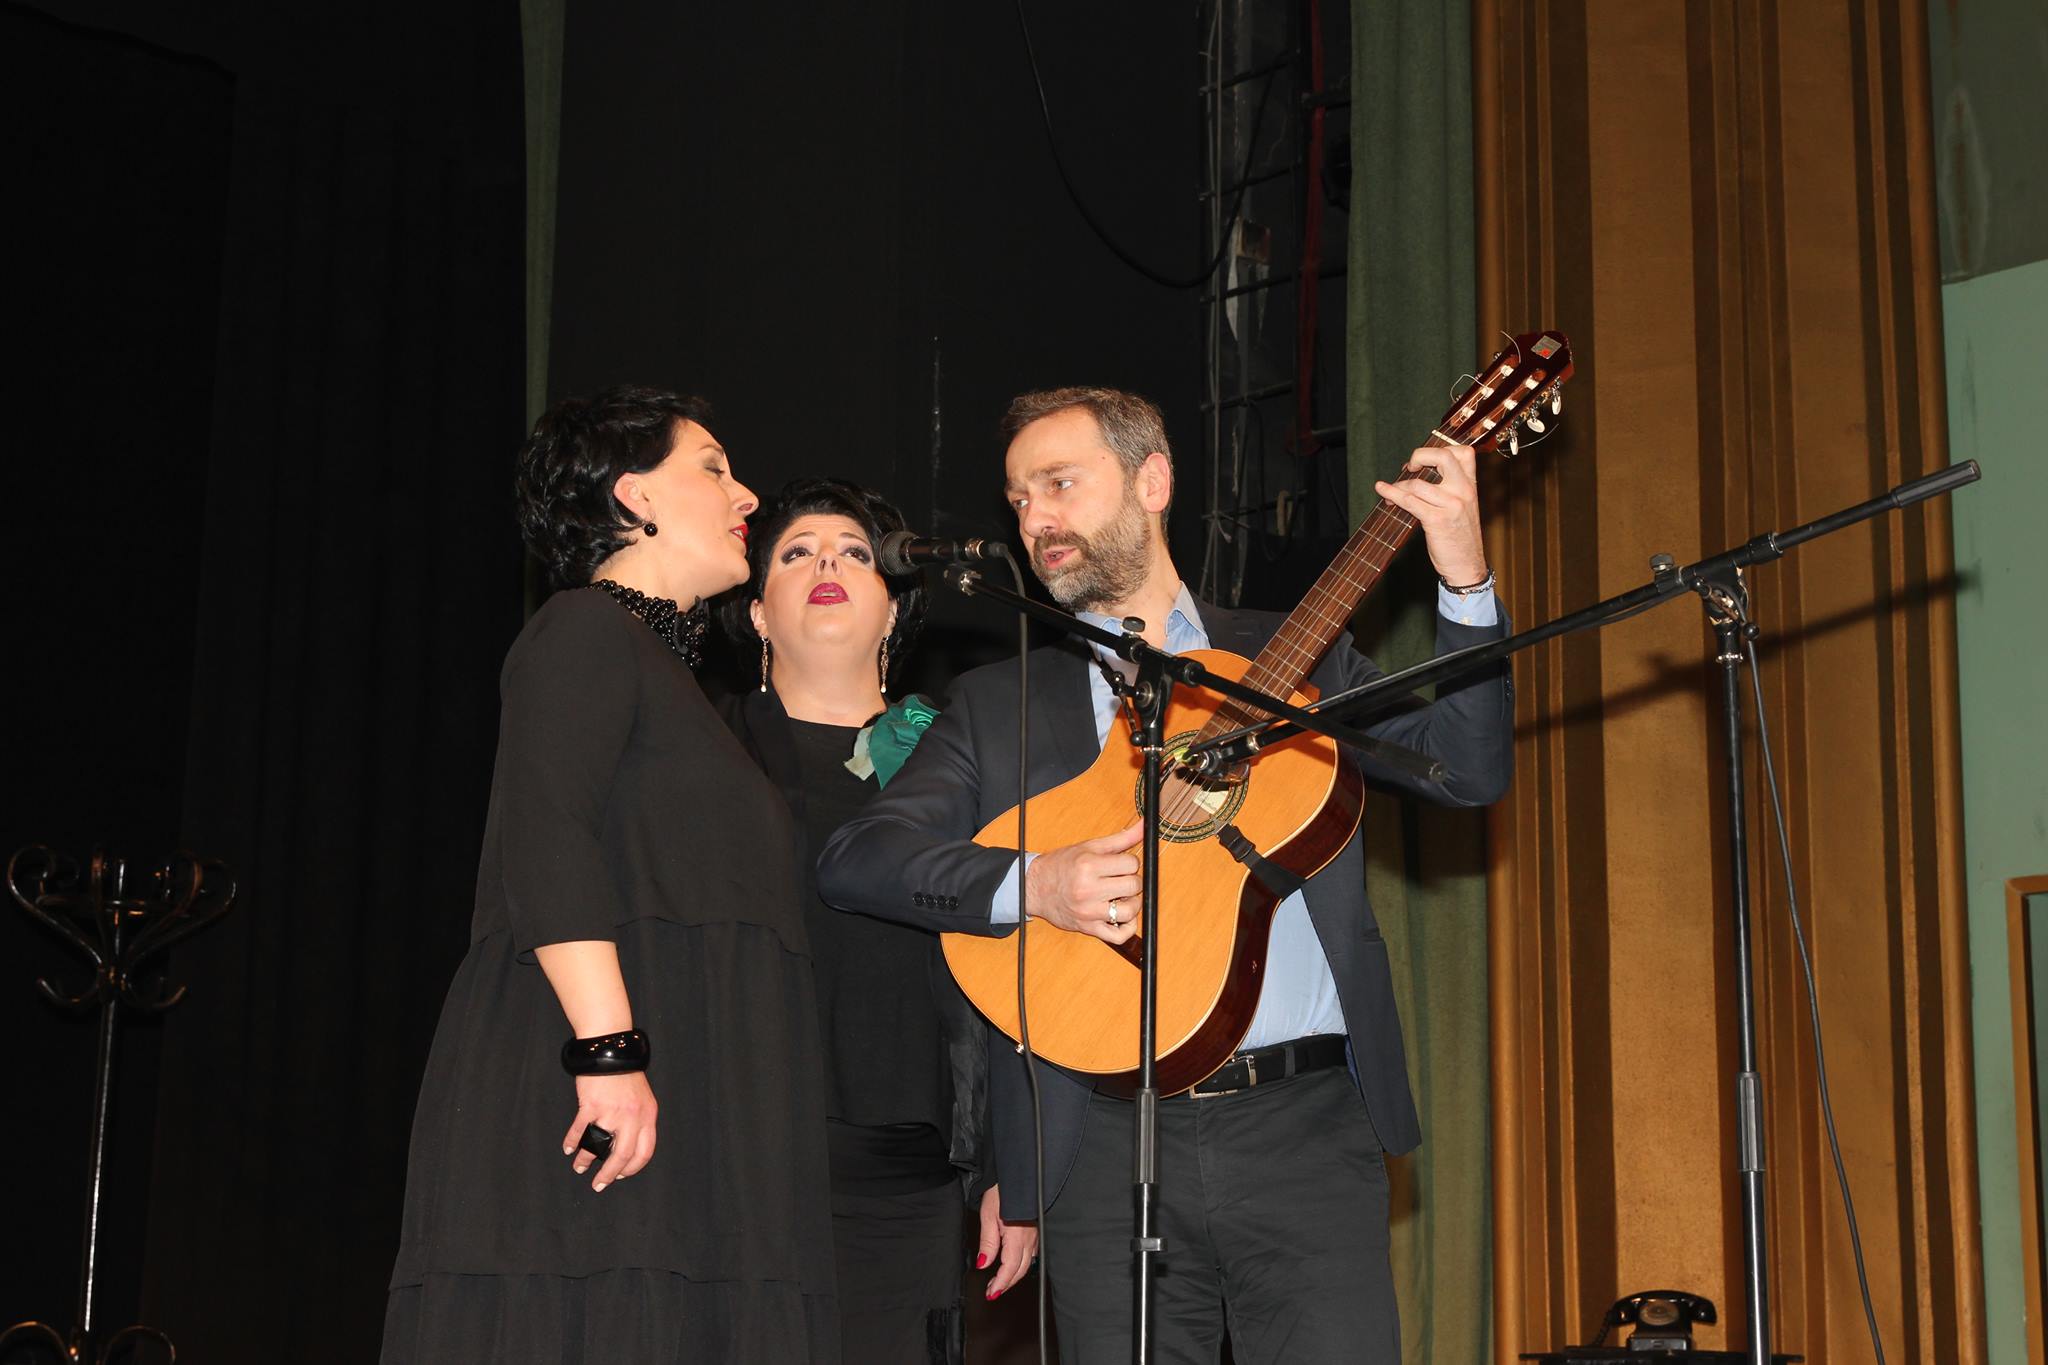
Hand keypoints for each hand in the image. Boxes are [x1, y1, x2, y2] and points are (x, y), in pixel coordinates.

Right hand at [562, 1070, 656, 1191]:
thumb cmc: (626, 1075)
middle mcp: (631, 1116)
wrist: (612, 1052)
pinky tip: (568, 1148)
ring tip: (580, 1167)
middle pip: (622, 1155)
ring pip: (598, 1146)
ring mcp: (611, 1111)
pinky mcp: (591, 1105)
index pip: (645, 1151)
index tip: (622, 1175)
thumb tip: (627, 1148)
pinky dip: (572, 1142)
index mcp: (647, 1116)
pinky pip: (580, 1130)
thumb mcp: (643, 1099)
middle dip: (610, 1175)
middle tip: (600, 1184)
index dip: (633, 1168)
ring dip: (586, 1160)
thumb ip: (639, 1122)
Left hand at [976, 1184, 1038, 1300]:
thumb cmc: (1001, 1191)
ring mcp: (1035, 1235)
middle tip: (992, 1291)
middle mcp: (1029, 1238)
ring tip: (999, 1281)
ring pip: (1027, 1264)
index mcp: (1017, 1235)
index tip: (991, 1293)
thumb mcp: (988, 1215)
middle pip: (1020, 1270)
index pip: (1010, 1268)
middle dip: (1006, 1283)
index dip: (1001, 1283)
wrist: (1016, 1175)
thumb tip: (983, 1263)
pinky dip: (1021, 1264)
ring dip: (1013, 1275)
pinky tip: (1012, 1264)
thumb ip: (987, 1243)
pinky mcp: (1036, 1232)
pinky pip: (1031, 1254)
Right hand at [1022, 819, 1142, 943]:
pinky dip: (1128, 928)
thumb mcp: (1089, 846)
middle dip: (1132, 881)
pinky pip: (1118, 936)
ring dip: (1132, 904)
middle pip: (1133, 886)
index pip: (1131, 864)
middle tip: (1121, 879)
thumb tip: (1144, 825)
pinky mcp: (1088, 928)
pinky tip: (1123, 917)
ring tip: (1122, 897)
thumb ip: (1121, 838)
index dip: (1131, 863)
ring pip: (1130, 911)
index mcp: (1088, 865)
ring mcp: (1088, 911)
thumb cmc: (1061, 865)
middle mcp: (1088, 889)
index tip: (1122, 865)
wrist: (1034, 887)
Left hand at [1373, 444, 1486, 585]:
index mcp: (1471, 487)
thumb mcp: (1462, 508)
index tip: (1426, 460)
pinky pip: (1409, 501)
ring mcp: (1451, 505)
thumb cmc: (1460, 539)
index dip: (1443, 448)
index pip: (1465, 453)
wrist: (1467, 566)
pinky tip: (1383, 492)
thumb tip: (1419, 474)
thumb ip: (1449, 490)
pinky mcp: (1437, 520)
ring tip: (1391, 492)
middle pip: (1443, 457)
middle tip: (1409, 467)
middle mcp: (1464, 492)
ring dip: (1398, 486)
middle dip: (1420, 456)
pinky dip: (1392, 494)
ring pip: (1418, 483)